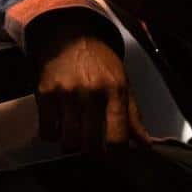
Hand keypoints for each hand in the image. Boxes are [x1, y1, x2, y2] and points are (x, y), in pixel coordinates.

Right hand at [31, 26, 149, 154]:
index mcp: (115, 91)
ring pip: (68, 140)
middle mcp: (91, 92)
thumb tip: (145, 145)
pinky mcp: (45, 92)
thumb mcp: (123, 83)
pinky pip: (46, 130)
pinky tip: (58, 126)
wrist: (70, 34)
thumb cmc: (100, 62)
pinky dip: (51, 135)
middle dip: (93, 152)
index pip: (118, 137)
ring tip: (75, 136)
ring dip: (72, 144)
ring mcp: (66, 93)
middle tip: (93, 148)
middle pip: (91, 144)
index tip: (113, 157)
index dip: (116, 155)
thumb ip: (133, 116)